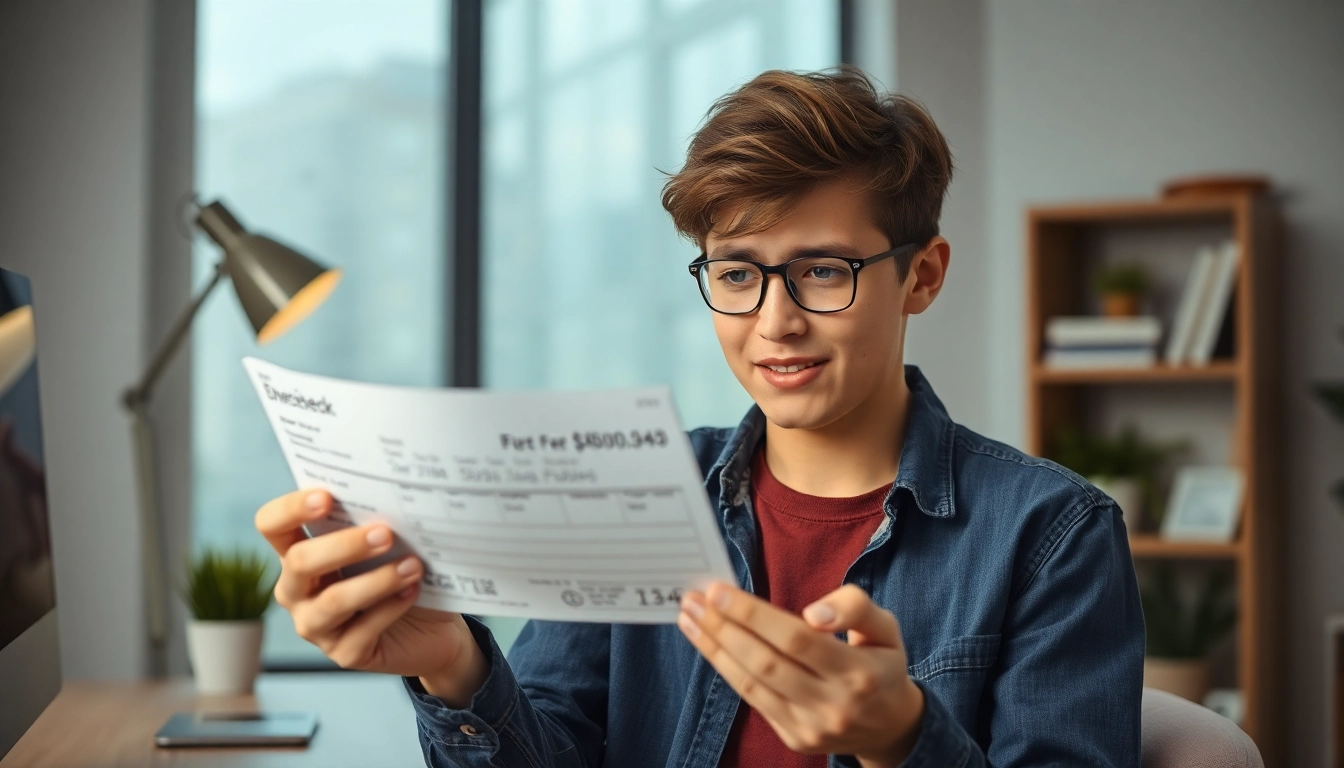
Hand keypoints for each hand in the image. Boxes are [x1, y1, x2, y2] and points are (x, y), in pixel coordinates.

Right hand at [255, 489, 486, 705]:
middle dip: (344, 545)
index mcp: (298, 553)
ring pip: (333, 601)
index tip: (326, 497)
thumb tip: (389, 497)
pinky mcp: (344, 653)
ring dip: (376, 581)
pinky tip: (412, 590)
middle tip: (386, 534)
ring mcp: (315, 626)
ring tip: (412, 565)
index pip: (272, 525)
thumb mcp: (385, 544)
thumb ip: (373, 521)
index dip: (291, 509)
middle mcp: (296, 591)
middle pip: (300, 562)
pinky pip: (363, 629)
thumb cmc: (400, 571)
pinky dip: (391, 607)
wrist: (433, 627)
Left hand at [677, 583, 923, 766]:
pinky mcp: (795, 739)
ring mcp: (812, 727)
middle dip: (724, 628)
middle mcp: (834, 704)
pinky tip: (710, 645)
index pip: (797, 639)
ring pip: (752, 684)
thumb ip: (855, 607)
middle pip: (766, 662)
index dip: (753, 615)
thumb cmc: (882, 664)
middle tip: (694, 601)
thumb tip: (814, 613)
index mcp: (859, 672)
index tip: (719, 591)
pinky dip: (727, 670)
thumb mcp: (885, 627)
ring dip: (715, 649)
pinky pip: (753, 700)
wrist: (891, 727)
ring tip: (690, 619)